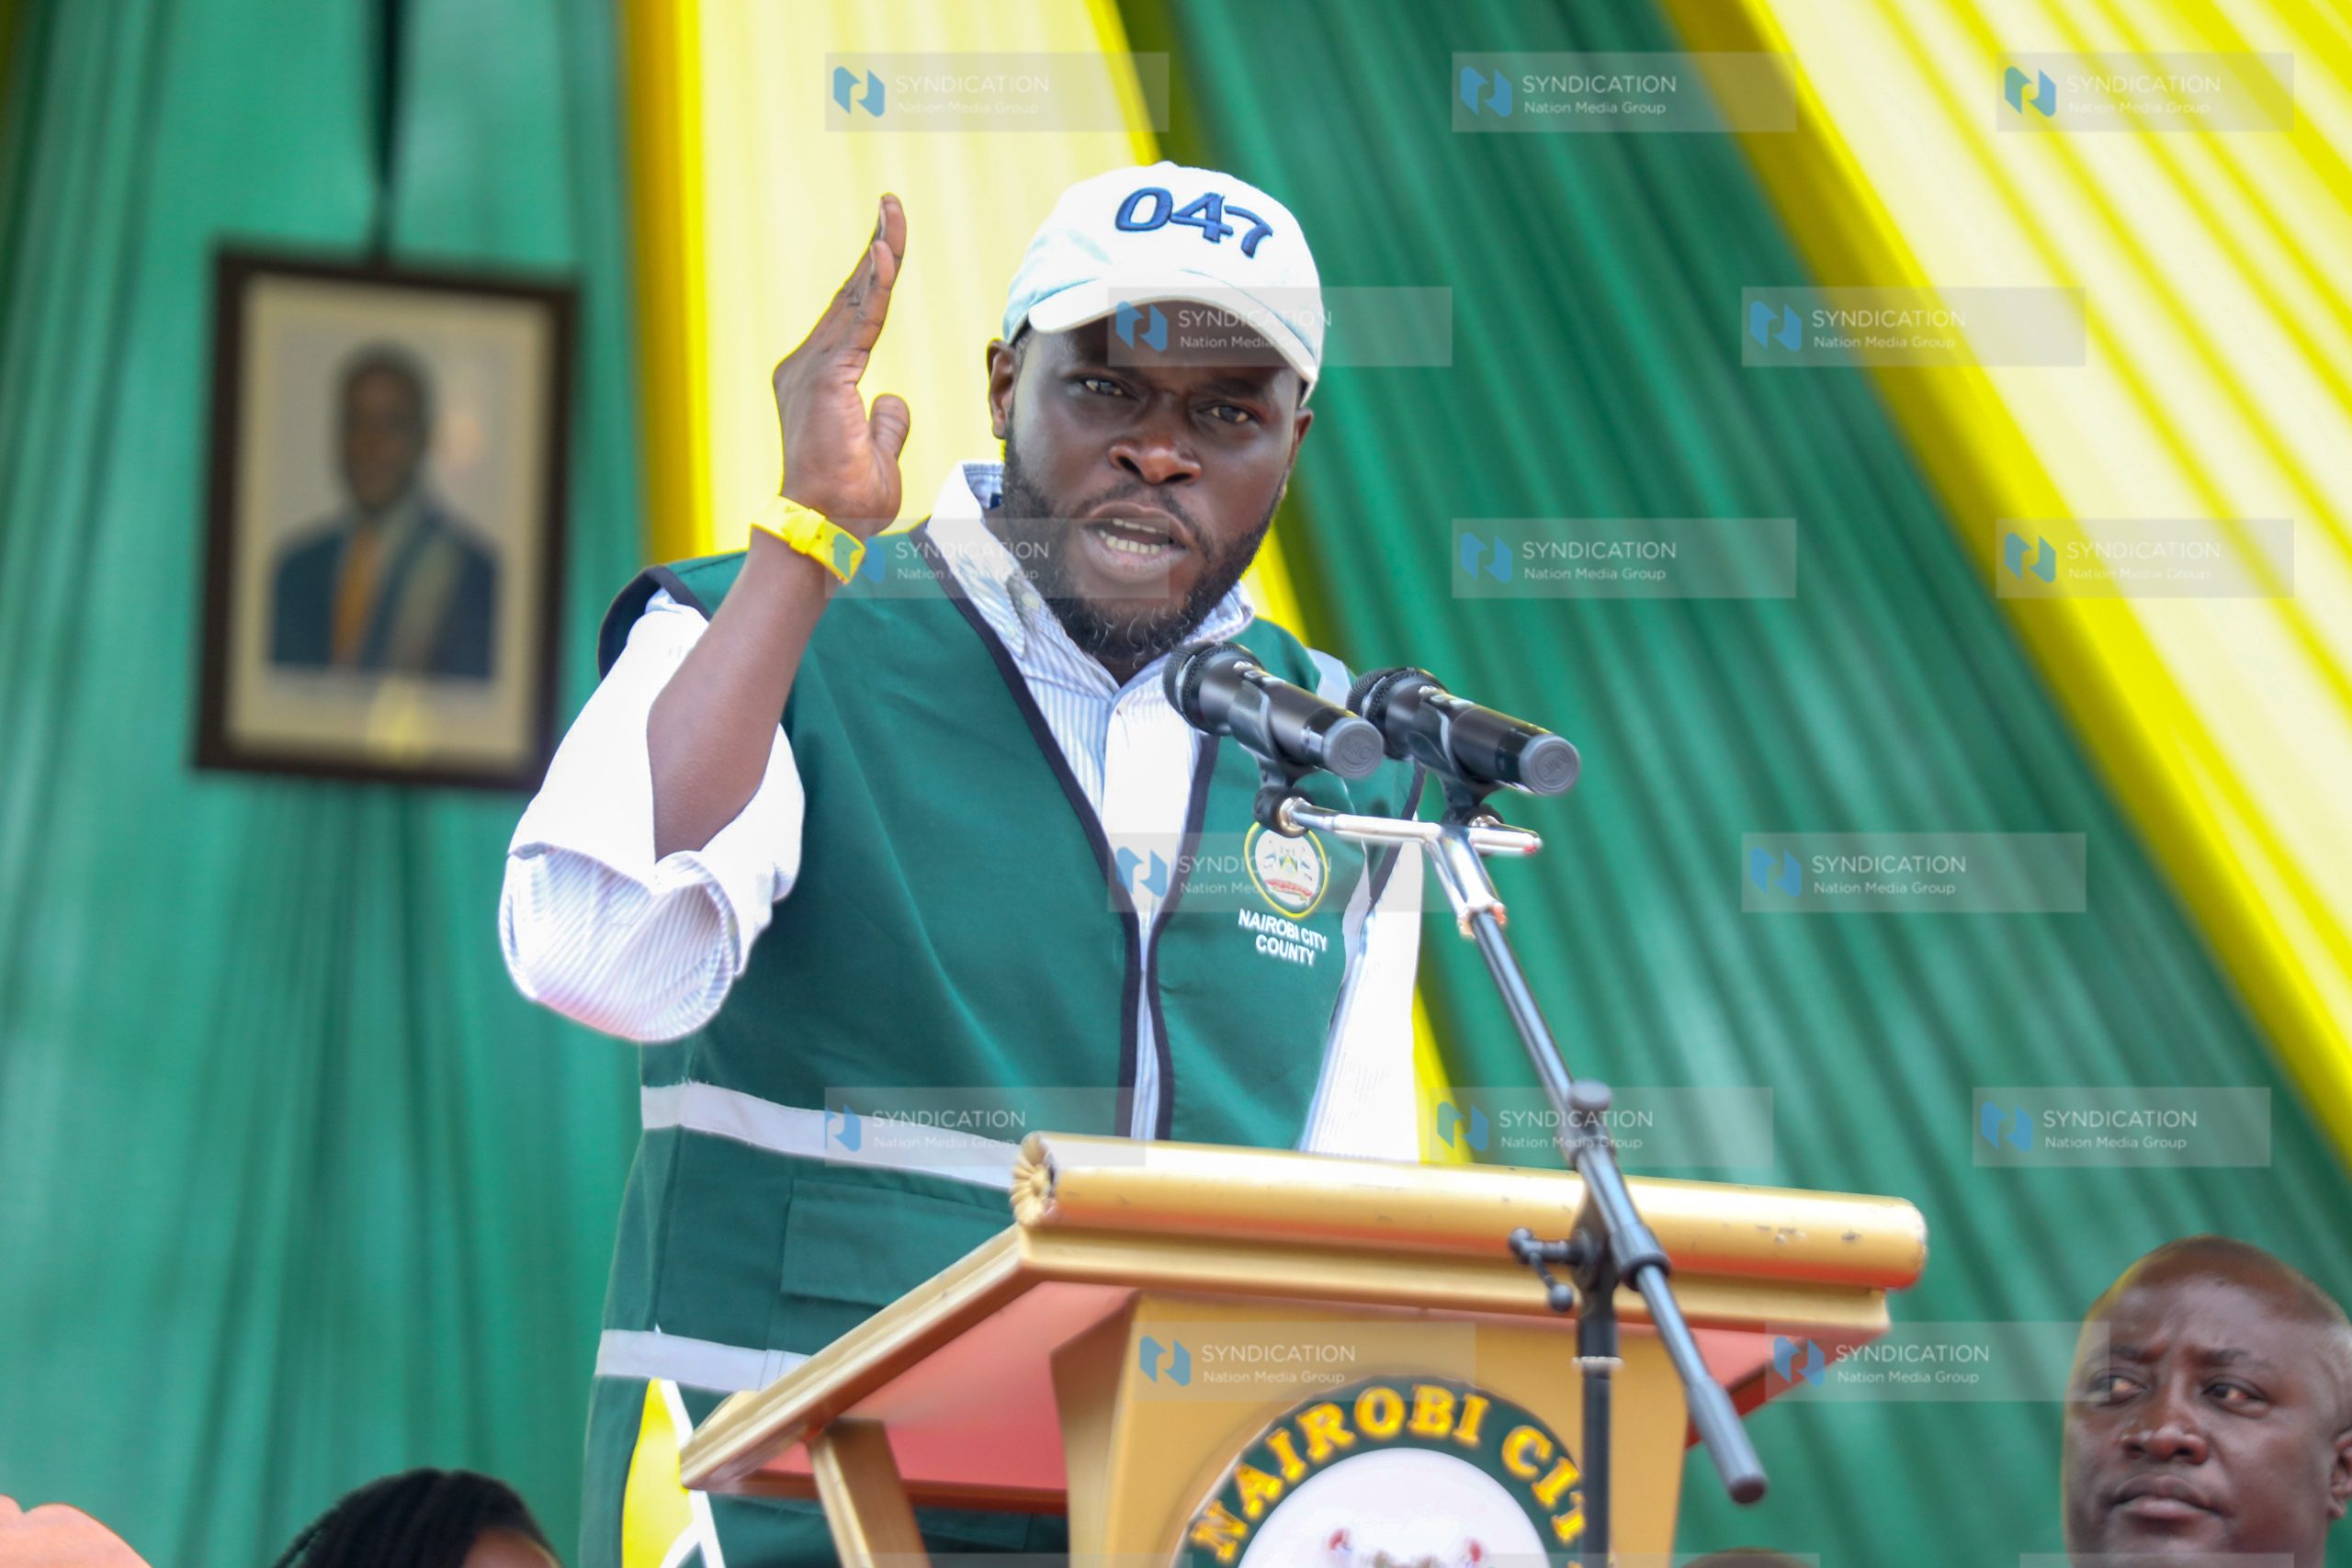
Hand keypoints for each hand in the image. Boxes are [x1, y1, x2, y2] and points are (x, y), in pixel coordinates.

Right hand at [770, 194, 909, 536]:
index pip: (853, 317)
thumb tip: (891, 398)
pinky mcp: (827, 378)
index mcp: (819, 380)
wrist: (821, 528)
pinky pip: (860, 323)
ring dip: (879, 254)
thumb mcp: (880, 455)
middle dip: (876, 249)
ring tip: (893, 212)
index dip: (872, 279)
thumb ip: (886, 422)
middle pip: (851, 297)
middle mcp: (808, 366)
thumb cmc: (845, 502)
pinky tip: (885, 252)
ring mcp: (813, 369)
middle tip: (892, 206)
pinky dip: (874, 286)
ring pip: (855, 300)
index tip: (887, 240)